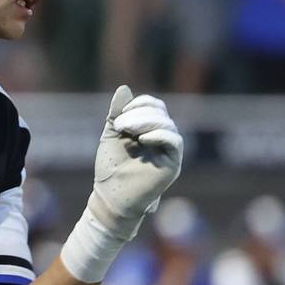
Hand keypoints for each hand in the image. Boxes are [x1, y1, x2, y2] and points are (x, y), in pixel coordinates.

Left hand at [59, 86, 182, 283]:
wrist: (110, 196)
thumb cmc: (110, 169)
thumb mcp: (111, 135)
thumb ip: (117, 114)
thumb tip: (125, 88)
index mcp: (148, 130)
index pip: (153, 106)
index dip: (138, 104)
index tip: (118, 116)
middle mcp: (161, 138)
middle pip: (161, 112)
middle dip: (139, 113)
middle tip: (119, 125)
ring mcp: (169, 151)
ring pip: (167, 124)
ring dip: (145, 121)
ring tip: (125, 130)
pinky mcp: (173, 164)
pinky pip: (174, 141)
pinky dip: (159, 134)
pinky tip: (142, 139)